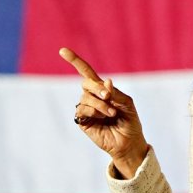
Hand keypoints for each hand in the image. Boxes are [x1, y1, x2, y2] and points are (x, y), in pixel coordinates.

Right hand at [59, 47, 148, 177]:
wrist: (128, 142)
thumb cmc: (129, 121)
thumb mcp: (126, 103)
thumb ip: (115, 92)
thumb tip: (106, 82)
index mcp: (102, 89)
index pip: (86, 72)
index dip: (75, 61)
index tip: (62, 50)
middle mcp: (92, 97)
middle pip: (85, 83)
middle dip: (96, 87)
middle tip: (108, 96)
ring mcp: (86, 109)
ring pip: (85, 97)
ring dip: (100, 104)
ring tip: (111, 113)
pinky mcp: (83, 121)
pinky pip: (81, 109)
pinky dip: (93, 111)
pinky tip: (102, 117)